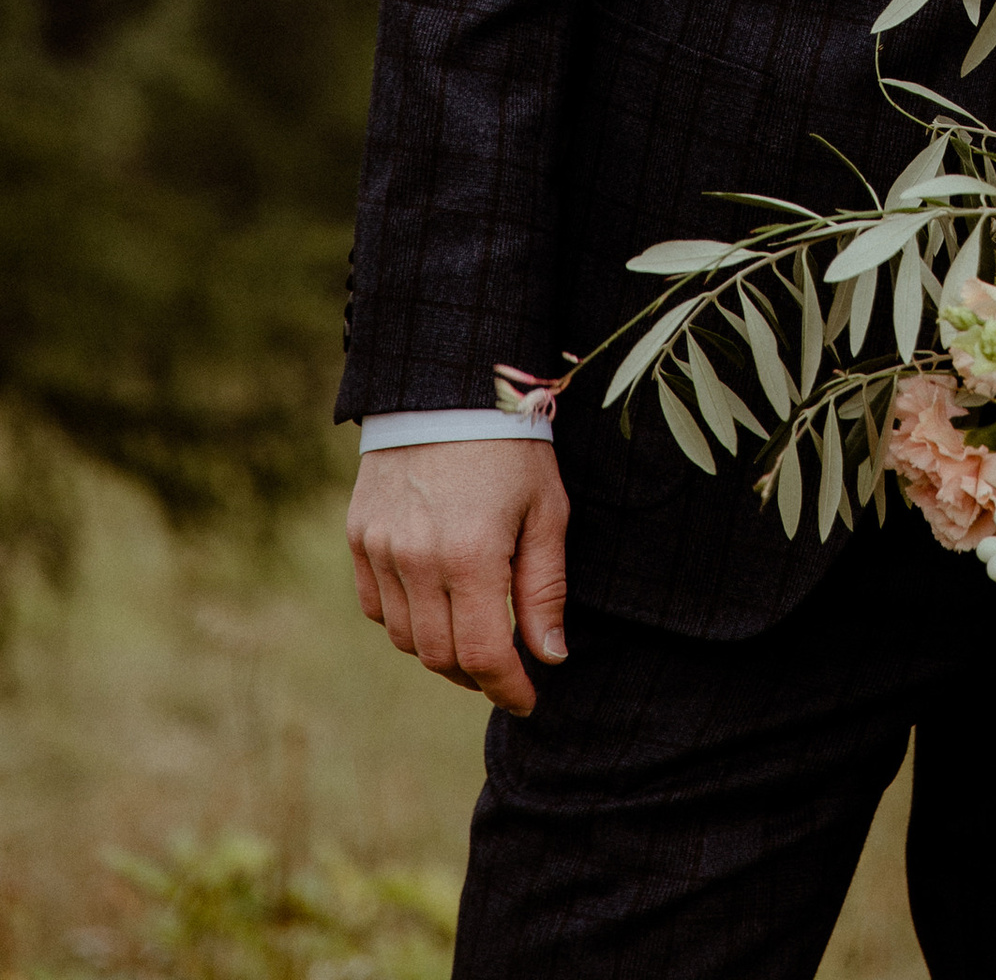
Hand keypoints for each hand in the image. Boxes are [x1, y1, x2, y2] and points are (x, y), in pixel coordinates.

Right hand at [347, 438, 567, 712]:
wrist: (448, 383)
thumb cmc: (511, 445)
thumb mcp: (547, 509)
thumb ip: (545, 588)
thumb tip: (549, 657)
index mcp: (470, 556)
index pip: (483, 657)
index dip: (507, 688)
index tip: (529, 700)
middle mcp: (416, 560)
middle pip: (441, 656)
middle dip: (477, 675)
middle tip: (506, 669)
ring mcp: (380, 549)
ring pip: (405, 637)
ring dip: (441, 650)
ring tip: (474, 635)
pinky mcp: (359, 536)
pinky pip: (376, 606)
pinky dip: (405, 620)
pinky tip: (434, 605)